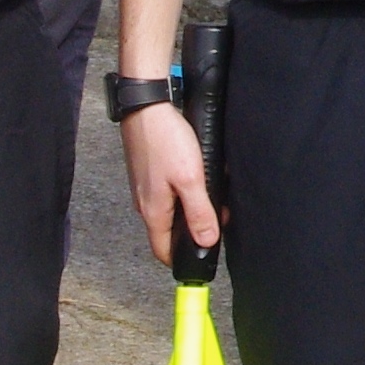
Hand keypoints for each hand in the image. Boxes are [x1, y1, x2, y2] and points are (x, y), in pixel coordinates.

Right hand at [123, 100, 219, 263]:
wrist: (147, 106)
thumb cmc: (165, 140)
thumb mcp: (190, 179)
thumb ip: (199, 212)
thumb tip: (206, 242)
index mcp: (153, 212)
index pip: (162, 251)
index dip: (182, 259)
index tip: (202, 258)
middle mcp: (145, 203)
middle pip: (169, 231)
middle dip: (194, 230)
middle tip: (219, 220)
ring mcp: (146, 187)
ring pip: (171, 209)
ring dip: (192, 208)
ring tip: (215, 196)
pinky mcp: (150, 172)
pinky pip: (169, 192)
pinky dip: (186, 191)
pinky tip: (200, 177)